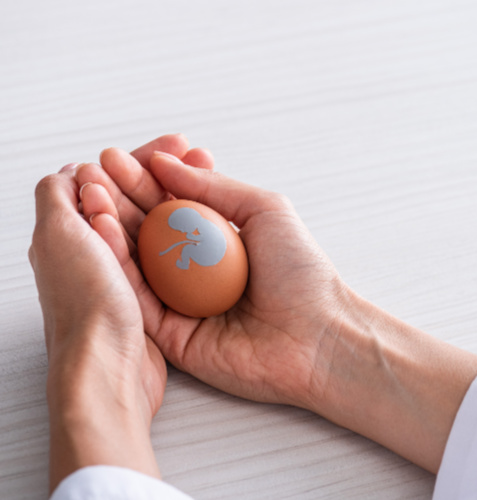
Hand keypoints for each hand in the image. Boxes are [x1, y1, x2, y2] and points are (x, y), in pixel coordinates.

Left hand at [28, 134, 193, 490]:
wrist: (109, 369)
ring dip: (184, 198)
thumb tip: (72, 171)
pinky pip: (175, 257)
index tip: (178, 143)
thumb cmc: (85, 305)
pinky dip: (192, 234)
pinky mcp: (157, 300)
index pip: (111, 181)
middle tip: (201, 154)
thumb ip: (59, 196)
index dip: (144, 158)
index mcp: (73, 235)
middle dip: (170, 172)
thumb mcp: (58, 235)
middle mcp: (101, 254)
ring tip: (211, 179)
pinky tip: (210, 225)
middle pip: (139, 199)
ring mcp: (132, 278)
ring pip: (160, 225)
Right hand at [84, 145, 476, 472]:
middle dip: (116, 200)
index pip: (169, 206)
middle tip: (90, 173)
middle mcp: (194, 273)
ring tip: (89, 195)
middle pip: (145, 232)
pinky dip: (117, 268)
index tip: (115, 157)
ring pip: (133, 264)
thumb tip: (164, 163)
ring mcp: (180, 305)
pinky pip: (137, 301)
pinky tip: (102, 234)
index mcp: (216, 243)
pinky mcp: (171, 337)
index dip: (142, 182)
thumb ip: (212, 188)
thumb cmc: (302, 273)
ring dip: (108, 229)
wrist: (318, 336)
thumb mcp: (263, 210)